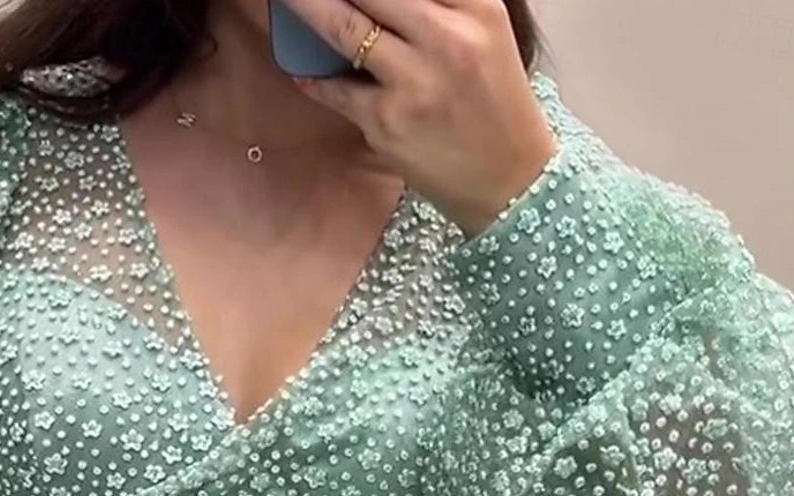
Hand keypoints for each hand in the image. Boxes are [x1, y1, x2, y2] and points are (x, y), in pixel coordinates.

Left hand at [283, 0, 558, 235]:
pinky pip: (336, 89)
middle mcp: (447, 37)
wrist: (510, 180)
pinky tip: (302, 71)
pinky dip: (313, 78)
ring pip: (344, 27)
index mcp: (476, 7)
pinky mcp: (389, 122)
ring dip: (306, 8)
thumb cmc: (493, 103)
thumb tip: (374, 4)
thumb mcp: (484, 34)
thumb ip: (440, 4)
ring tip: (283, 3)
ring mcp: (415, 81)